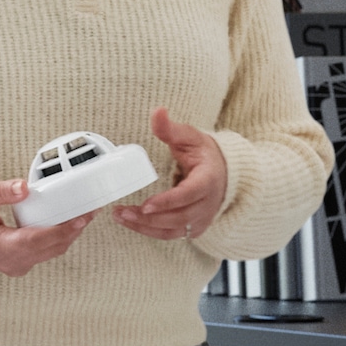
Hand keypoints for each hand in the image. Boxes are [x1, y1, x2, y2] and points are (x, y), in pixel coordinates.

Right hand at [0, 178, 90, 276]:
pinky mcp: (22, 262)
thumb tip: (24, 187)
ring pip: (52, 251)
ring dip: (70, 233)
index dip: (62, 230)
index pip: (36, 241)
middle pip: (51, 248)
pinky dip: (61, 236)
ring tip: (86, 212)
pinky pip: (47, 251)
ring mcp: (16, 264)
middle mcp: (10, 260)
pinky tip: (70, 221)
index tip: (81, 218)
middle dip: (74, 229)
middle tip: (92, 209)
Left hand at [109, 109, 233, 242]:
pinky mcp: (194, 228)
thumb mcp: (190, 137)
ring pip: (173, 230)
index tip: (147, 205)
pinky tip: (132, 223)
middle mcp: (207, 204)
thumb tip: (157, 111)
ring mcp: (202, 219)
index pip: (189, 195)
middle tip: (123, 212)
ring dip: (145, 227)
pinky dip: (150, 231)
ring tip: (121, 217)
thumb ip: (171, 128)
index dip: (168, 202)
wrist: (224, 173)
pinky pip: (171, 235)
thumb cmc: (206, 154)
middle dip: (149, 218)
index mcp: (208, 180)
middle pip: (178, 217)